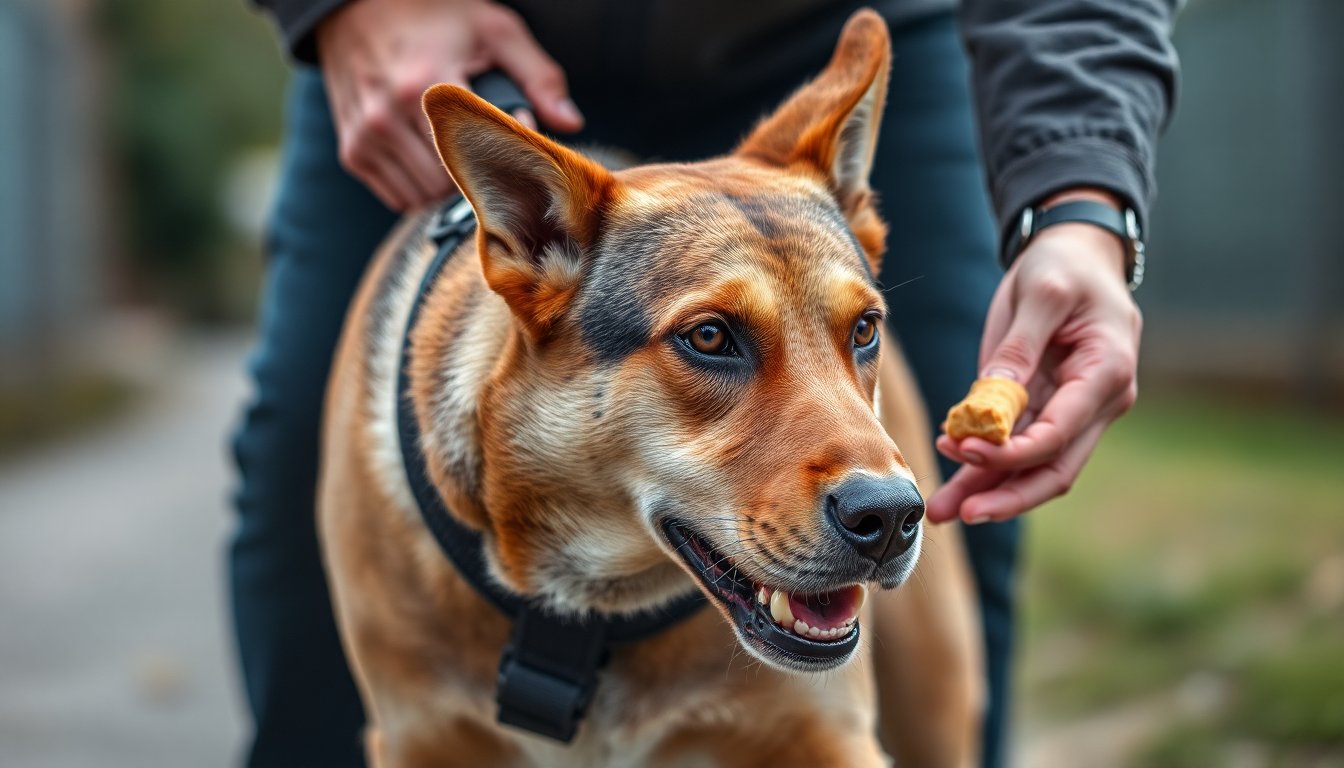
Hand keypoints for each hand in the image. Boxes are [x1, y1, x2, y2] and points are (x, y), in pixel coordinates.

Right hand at [317, 0, 583, 210]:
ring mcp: (368, 137)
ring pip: (424, 198)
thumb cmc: (435, 18)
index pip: (478, 156)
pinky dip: (419, 189)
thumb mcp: (495, 31)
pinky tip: (430, 160)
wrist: (358, 9)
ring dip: (447, 188)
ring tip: (459, 156)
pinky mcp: (354, 152)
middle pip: (451, 185)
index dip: (505, 161)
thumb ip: (538, 76)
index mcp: (428, 84)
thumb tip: (570, 123)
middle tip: (489, 155)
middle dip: (477, 177)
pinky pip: (399, 198)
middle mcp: (390, 115)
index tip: (516, 150)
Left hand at [926, 190, 1141, 524]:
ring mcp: (1076, 411)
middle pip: (1053, 468)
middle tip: (957, 515)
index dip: (1012, 452)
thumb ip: (1019, 347)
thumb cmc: (1063, 267)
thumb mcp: (1041, 292)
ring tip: (940, 512)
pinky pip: (1019, 449)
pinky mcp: (1048, 409)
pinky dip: (986, 467)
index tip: (965, 451)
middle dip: (1004, 496)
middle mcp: (1100, 402)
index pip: (1060, 433)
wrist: (1076, 255)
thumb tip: (991, 401)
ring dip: (988, 491)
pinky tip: (953, 484)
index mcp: (1107, 372)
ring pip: (1034, 468)